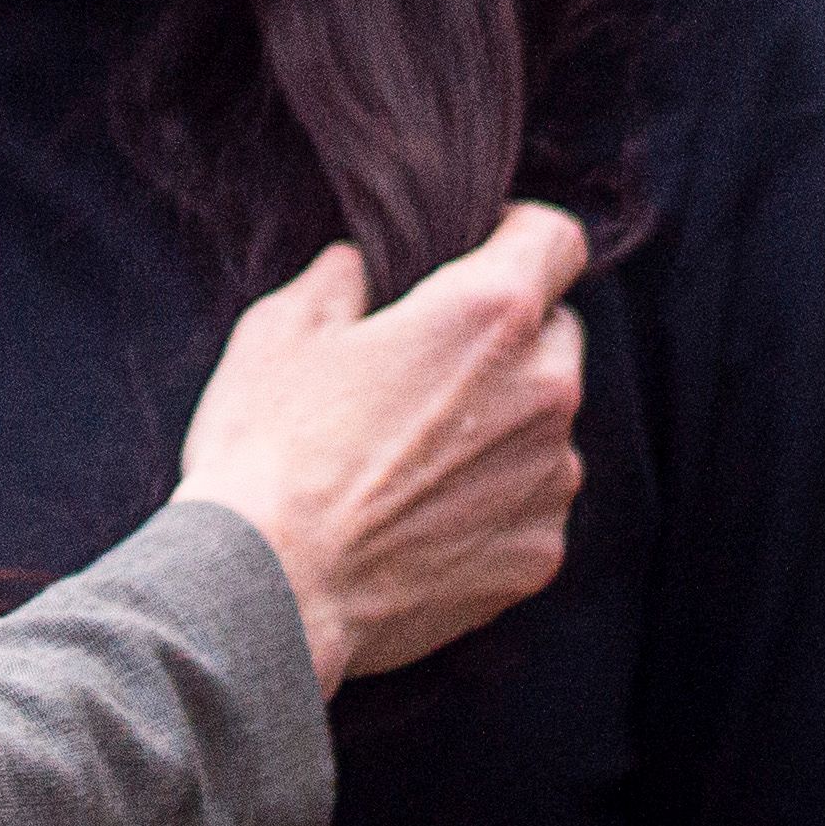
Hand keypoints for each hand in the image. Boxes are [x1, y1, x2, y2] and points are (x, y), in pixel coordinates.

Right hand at [169, 207, 589, 693]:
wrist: (269, 591)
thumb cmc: (267, 449)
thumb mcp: (281, 327)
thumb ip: (342, 277)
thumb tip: (363, 270)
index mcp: (488, 314)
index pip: (556, 238)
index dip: (515, 234)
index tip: (477, 253)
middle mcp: (545, 391)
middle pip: (556, 334)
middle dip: (504, 340)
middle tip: (422, 370)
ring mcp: (551, 480)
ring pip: (545, 426)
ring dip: (500, 426)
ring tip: (409, 459)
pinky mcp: (540, 554)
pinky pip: (530, 504)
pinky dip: (492, 502)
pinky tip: (418, 520)